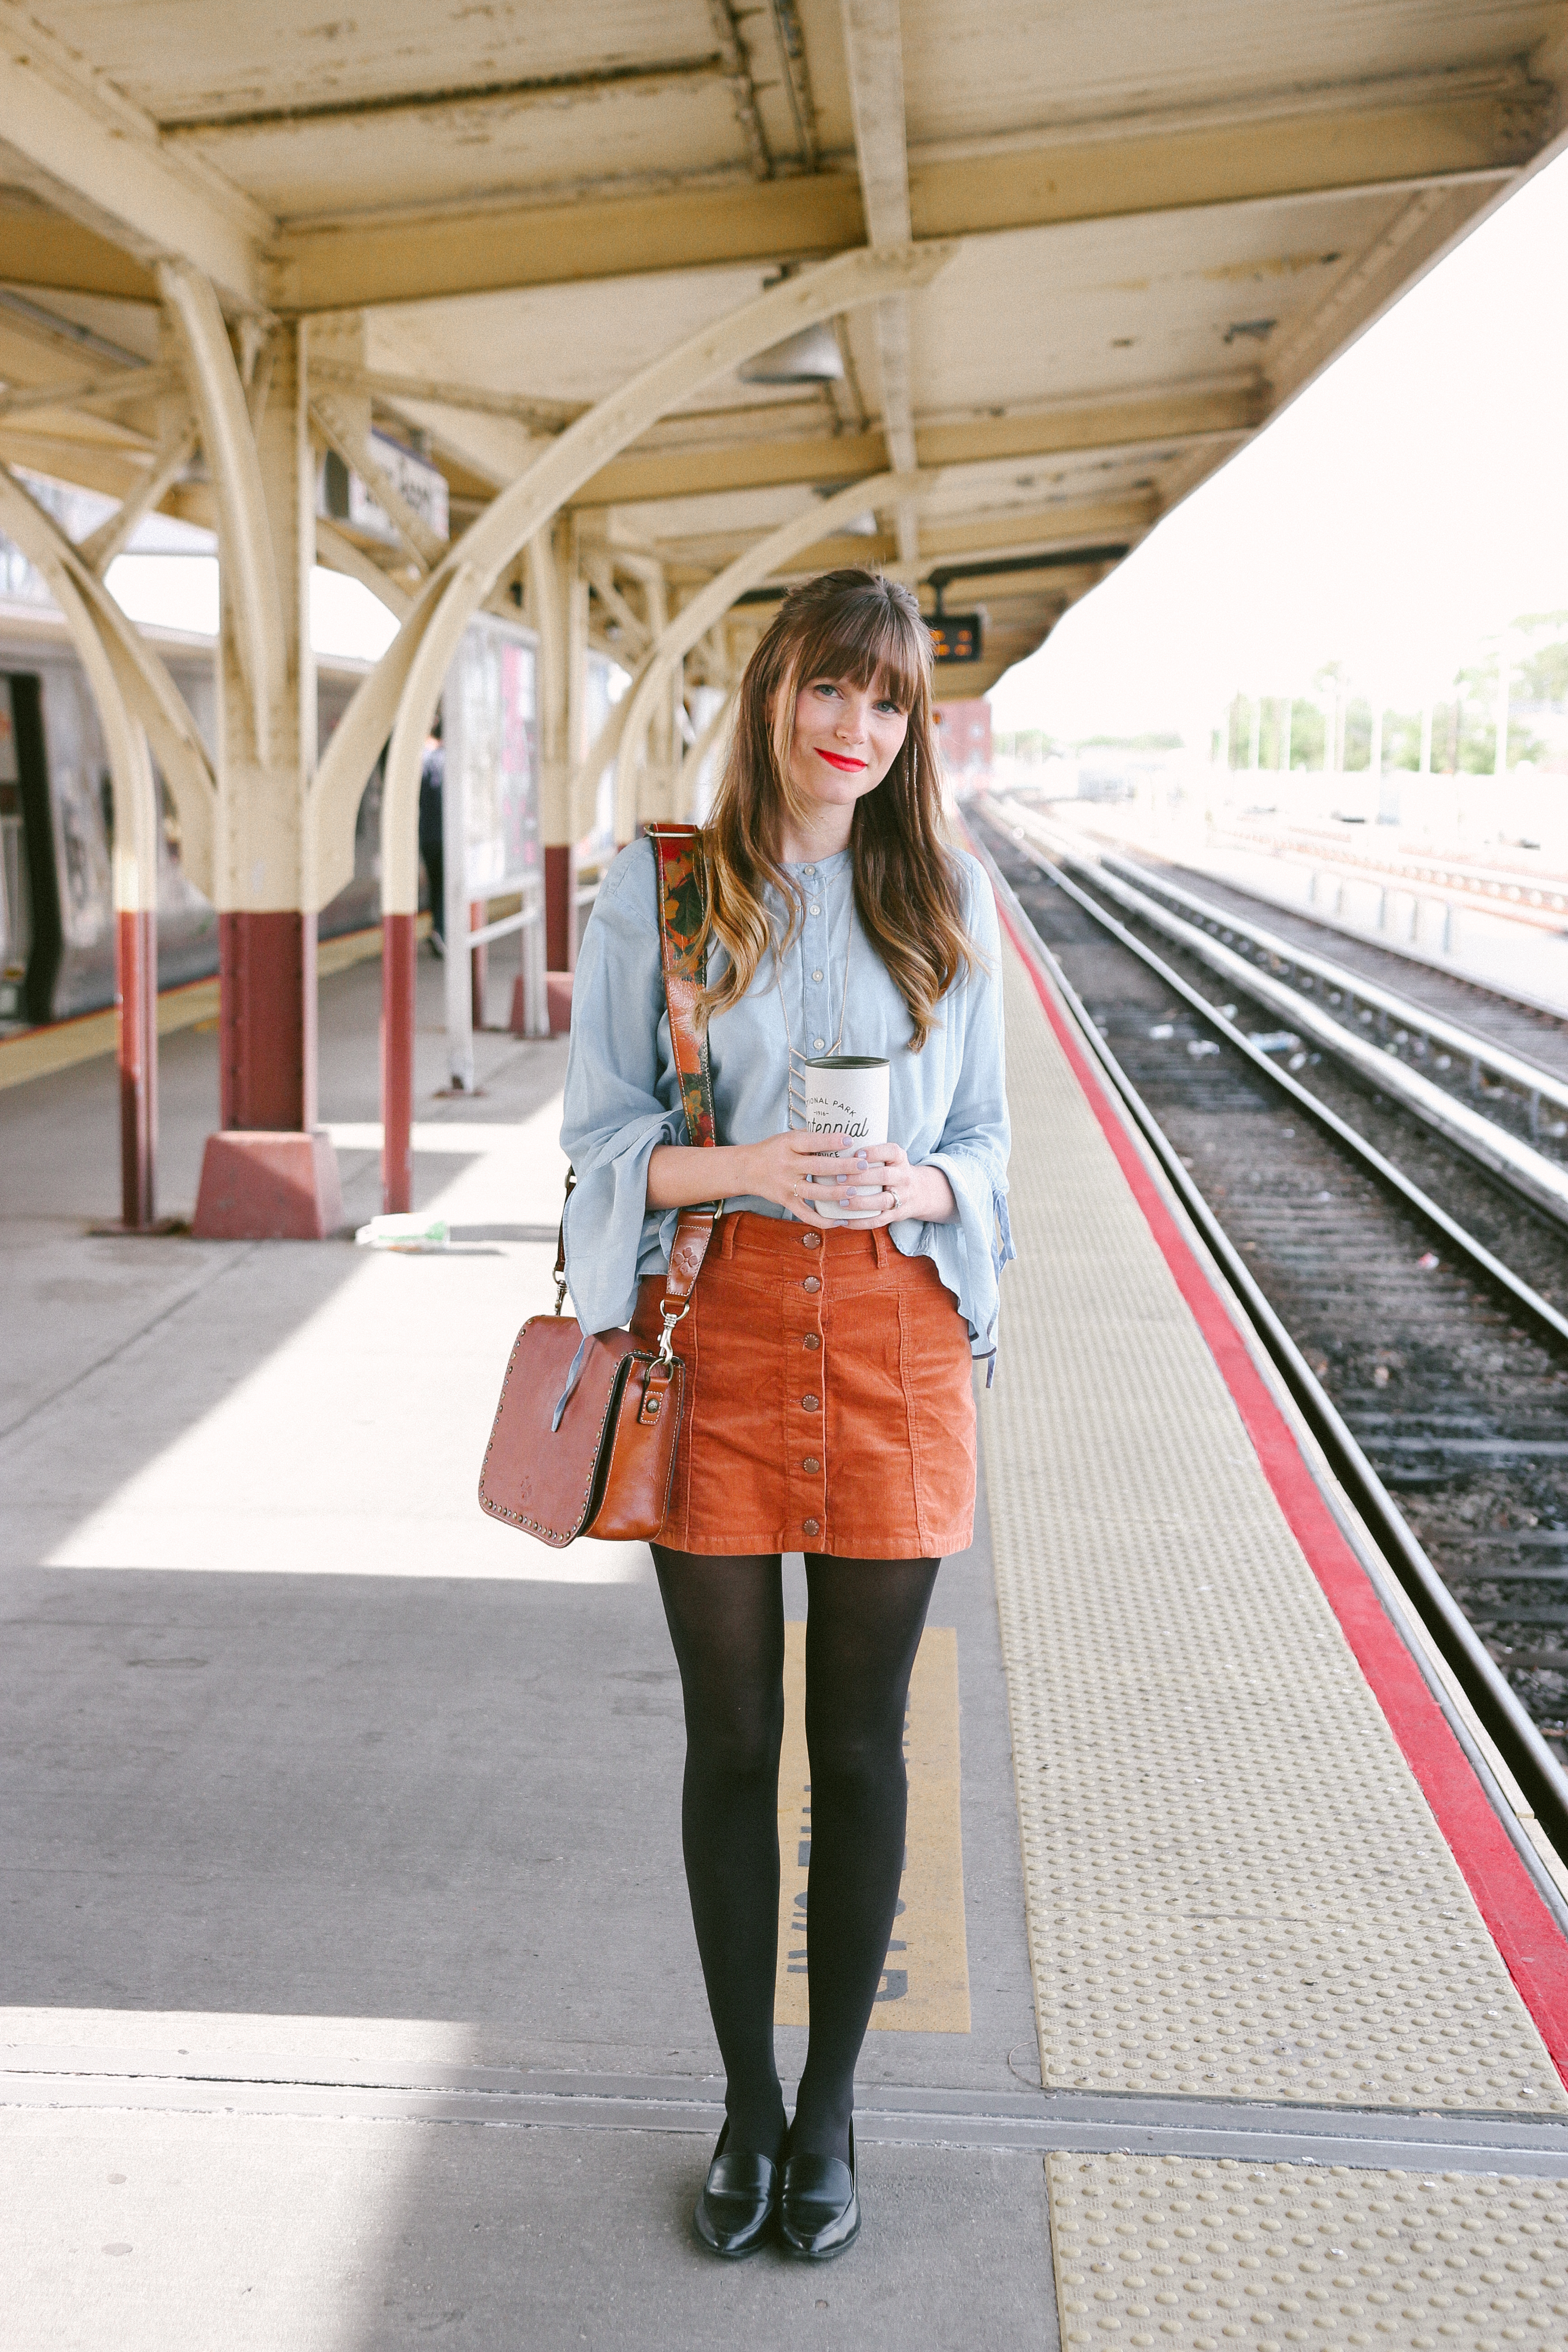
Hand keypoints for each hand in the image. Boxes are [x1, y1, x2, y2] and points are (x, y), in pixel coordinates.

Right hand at [727, 1128, 865, 1222]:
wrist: (746, 1169)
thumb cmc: (772, 1150)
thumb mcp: (788, 1137)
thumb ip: (811, 1137)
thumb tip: (841, 1135)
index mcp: (788, 1145)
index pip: (811, 1142)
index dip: (831, 1141)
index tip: (849, 1140)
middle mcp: (787, 1165)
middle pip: (818, 1167)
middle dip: (843, 1167)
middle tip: (863, 1166)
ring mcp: (786, 1186)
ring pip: (814, 1192)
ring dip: (836, 1193)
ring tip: (855, 1191)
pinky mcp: (786, 1202)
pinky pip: (806, 1214)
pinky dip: (823, 1220)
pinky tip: (840, 1220)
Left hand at [794, 1139, 956, 1228]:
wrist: (920, 1192)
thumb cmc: (892, 1169)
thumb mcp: (889, 1155)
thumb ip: (868, 1148)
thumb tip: (828, 1135)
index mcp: (899, 1158)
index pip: (890, 1151)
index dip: (874, 1152)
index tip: (856, 1152)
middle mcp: (903, 1176)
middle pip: (884, 1176)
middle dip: (861, 1178)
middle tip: (839, 1177)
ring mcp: (901, 1197)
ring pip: (882, 1201)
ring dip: (860, 1202)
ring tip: (841, 1202)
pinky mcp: (896, 1215)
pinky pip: (879, 1220)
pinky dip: (860, 1222)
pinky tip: (843, 1221)